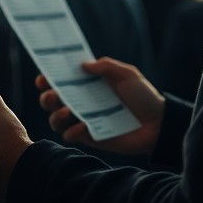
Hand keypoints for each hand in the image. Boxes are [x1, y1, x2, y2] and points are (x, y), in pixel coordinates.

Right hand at [37, 57, 163, 155]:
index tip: (43, 77)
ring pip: (56, 120)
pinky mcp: (91, 138)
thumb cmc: (143, 95)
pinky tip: (80, 127)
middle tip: (52, 94)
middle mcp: (82, 102)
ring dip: (55, 115)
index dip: (49, 78)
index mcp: (88, 84)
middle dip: (47, 97)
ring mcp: (84, 120)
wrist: (159, 123)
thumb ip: (106, 66)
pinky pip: (71, 136)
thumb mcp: (127, 74)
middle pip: (53, 100)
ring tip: (65, 111)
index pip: (62, 80)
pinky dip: (70, 132)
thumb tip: (82, 65)